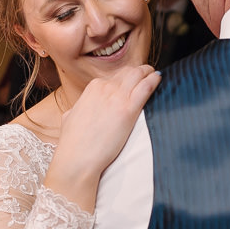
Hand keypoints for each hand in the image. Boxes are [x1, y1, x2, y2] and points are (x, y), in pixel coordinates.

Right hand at [49, 65, 160, 195]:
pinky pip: (145, 87)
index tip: (135, 81)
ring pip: (138, 75)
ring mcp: (117, 97)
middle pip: (129, 72)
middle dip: (140, 72)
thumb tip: (77, 110)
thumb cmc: (73, 142)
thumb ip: (78, 108)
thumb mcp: (70, 116)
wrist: (78, 156)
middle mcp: (105, 88)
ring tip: (156, 75)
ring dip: (149, 73)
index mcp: (92, 88)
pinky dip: (154, 81)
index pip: (116, 76)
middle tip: (149, 75)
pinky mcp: (128, 110)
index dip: (128, 78)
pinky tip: (159, 79)